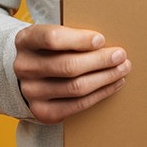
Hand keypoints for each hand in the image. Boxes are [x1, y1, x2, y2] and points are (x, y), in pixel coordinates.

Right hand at [14, 24, 129, 123]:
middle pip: (68, 66)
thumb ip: (72, 35)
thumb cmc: (49, 48)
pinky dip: (100, 94)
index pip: (52, 39)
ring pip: (75, 87)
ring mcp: (31, 92)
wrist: (28, 74)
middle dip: (100, 61)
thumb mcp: (52, 34)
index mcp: (25, 40)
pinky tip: (113, 84)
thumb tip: (106, 43)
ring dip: (105, 78)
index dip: (79, 40)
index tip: (101, 40)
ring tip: (122, 69)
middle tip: (120, 56)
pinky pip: (77, 105)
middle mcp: (24, 67)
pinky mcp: (42, 112)